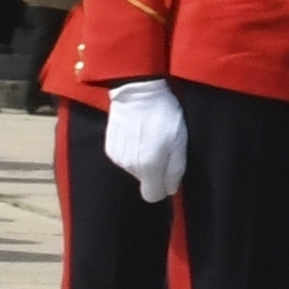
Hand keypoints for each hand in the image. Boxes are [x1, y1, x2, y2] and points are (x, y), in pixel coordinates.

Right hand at [103, 78, 188, 202]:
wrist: (136, 92)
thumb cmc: (164, 115)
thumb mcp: (180, 141)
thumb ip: (175, 169)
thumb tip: (171, 189)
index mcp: (148, 167)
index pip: (153, 195)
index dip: (163, 187)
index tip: (169, 173)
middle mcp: (129, 167)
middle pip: (145, 181)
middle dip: (155, 170)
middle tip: (163, 147)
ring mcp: (117, 158)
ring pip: (135, 169)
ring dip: (143, 159)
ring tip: (150, 137)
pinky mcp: (109, 148)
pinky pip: (124, 158)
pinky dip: (132, 151)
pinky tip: (137, 134)